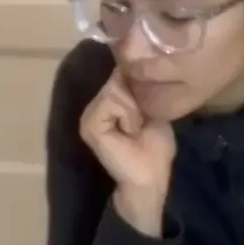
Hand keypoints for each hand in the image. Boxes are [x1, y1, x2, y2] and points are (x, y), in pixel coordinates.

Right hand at [80, 71, 175, 229]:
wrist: (151, 177)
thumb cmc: (155, 148)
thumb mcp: (152, 109)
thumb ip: (141, 90)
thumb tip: (134, 67)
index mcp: (106, 104)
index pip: (118, 74)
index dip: (136, 82)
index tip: (145, 105)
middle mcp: (93, 107)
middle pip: (116, 79)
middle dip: (136, 97)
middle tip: (141, 122)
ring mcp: (88, 117)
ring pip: (115, 89)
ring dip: (133, 108)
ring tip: (135, 129)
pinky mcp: (89, 126)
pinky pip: (111, 101)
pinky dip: (127, 115)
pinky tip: (129, 132)